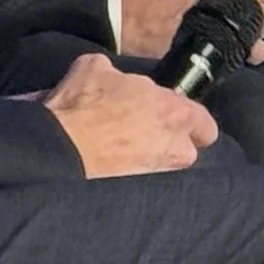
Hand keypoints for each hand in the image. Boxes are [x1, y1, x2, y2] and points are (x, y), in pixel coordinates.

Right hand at [40, 51, 214, 177]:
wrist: (59, 148)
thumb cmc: (82, 105)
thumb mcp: (97, 67)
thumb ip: (118, 73)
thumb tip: (112, 78)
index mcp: (174, 112)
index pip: (205, 124)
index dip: (190, 119)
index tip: (172, 116)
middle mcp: (175, 148)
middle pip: (187, 150)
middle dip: (170, 143)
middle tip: (146, 134)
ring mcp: (157, 176)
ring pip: (164, 169)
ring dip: (150, 160)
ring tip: (125, 152)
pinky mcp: (137, 196)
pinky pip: (144, 186)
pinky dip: (132, 178)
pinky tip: (112, 167)